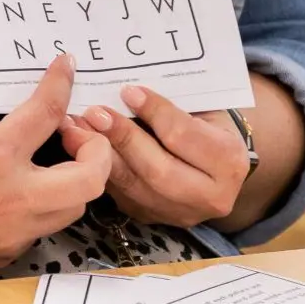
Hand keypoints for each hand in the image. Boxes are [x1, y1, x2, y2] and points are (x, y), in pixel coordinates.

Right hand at [0, 54, 112, 276]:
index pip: (46, 114)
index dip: (61, 84)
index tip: (67, 67)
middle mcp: (12, 200)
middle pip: (89, 180)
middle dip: (97, 150)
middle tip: (73, 131)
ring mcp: (9, 235)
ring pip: (69, 209)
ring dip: (71, 181)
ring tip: (49, 162)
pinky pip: (36, 229)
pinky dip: (36, 206)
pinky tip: (10, 192)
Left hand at [63, 85, 248, 227]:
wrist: (210, 161)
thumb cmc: (203, 123)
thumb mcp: (202, 108)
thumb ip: (172, 101)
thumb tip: (126, 87)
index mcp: (229, 162)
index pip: (185, 137)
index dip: (155, 113)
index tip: (127, 90)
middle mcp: (209, 197)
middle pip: (159, 170)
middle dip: (123, 139)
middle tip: (94, 112)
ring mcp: (178, 213)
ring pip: (133, 186)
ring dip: (99, 155)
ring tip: (75, 126)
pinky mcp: (150, 216)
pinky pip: (118, 193)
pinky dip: (95, 167)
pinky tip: (77, 145)